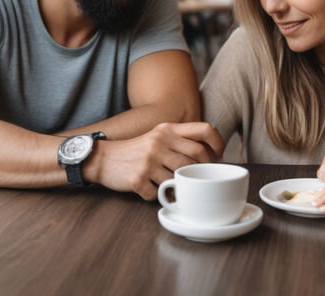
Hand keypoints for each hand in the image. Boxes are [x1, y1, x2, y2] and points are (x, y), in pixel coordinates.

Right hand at [84, 122, 224, 199]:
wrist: (104, 158)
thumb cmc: (137, 150)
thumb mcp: (158, 136)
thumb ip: (180, 139)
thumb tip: (210, 155)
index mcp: (167, 130)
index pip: (203, 130)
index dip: (218, 143)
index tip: (220, 155)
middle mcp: (160, 142)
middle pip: (197, 158)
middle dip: (201, 170)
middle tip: (197, 177)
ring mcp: (149, 161)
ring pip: (180, 179)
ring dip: (177, 185)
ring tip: (169, 184)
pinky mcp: (138, 179)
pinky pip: (158, 194)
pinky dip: (157, 195)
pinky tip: (150, 189)